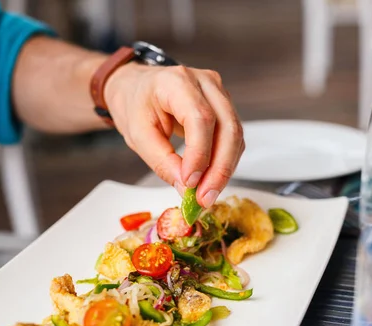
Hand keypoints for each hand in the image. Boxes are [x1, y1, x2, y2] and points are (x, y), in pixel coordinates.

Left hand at [104, 63, 244, 207]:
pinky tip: (211, 180)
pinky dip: (225, 162)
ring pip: (236, 135)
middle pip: (227, 127)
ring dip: (224, 169)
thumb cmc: (136, 106)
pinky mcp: (225, 106)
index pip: (200, 118)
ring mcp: (219, 92)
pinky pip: (234, 138)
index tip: (190, 183)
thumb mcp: (138, 136)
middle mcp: (205, 82)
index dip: (199, 154)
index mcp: (176, 82)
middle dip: (219, 169)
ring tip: (207, 195)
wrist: (137, 88)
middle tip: (205, 198)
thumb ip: (162, 162)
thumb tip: (187, 188)